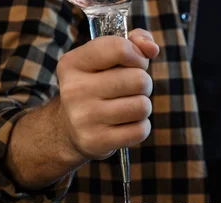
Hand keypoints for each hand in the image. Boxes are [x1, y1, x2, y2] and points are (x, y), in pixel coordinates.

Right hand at [56, 29, 159, 160]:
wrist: (69, 130)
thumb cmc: (95, 86)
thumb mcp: (104, 59)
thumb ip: (132, 43)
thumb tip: (151, 48)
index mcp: (73, 63)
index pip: (119, 49)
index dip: (137, 55)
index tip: (134, 63)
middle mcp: (75, 90)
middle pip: (138, 80)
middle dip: (143, 83)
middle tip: (131, 89)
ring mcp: (84, 118)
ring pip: (142, 106)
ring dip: (142, 106)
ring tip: (127, 107)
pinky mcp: (96, 141)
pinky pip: (140, 130)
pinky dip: (140, 127)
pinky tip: (126, 124)